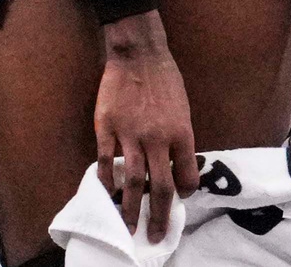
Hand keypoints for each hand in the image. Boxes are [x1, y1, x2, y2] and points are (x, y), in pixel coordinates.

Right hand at [96, 14, 198, 240]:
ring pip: (132, 182)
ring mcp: (130, 135)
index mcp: (181, 132)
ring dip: (130, 210)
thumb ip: (180, 137)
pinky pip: (104, 163)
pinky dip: (104, 182)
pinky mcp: (107, 129)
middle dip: (158, 215)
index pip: (186, 174)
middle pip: (160, 187)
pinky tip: (105, 195)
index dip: (184, 193)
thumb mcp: (184, 108)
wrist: (139, 54)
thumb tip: (178, 166)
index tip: (180, 204)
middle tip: (154, 237)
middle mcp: (158, 138)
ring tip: (127, 229)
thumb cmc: (166, 80)